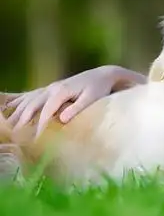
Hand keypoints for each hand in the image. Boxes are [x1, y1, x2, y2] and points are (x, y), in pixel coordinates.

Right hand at [3, 66, 136, 137]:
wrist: (102, 75)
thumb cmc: (99, 88)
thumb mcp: (92, 98)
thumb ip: (78, 108)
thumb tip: (62, 119)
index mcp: (61, 91)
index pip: (46, 111)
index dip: (40, 126)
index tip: (36, 140)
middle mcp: (52, 88)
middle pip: (32, 105)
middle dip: (22, 121)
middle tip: (15, 137)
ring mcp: (49, 87)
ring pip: (28, 100)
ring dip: (17, 113)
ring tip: (10, 127)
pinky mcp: (50, 88)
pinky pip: (30, 95)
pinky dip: (18, 102)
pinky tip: (8, 107)